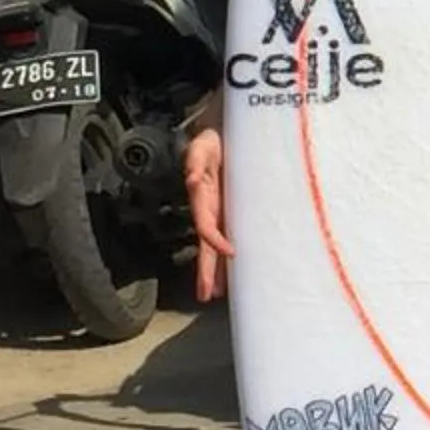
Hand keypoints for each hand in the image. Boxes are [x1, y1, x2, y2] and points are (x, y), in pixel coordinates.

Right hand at [186, 125, 230, 302]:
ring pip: (218, 245)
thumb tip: (192, 177)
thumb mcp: (202, 146)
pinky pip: (233, 234)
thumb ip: (195, 159)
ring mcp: (221, 210)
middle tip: (206, 295)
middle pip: (207, 244)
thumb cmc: (213, 141)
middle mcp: (211, 208)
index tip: (228, 251)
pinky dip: (231, 252)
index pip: (205, 224)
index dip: (214, 239)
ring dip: (218, 268)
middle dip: (207, 269)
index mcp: (203, 197)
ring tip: (217, 293)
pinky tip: (238, 269)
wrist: (225, 135)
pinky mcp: (234, 208)